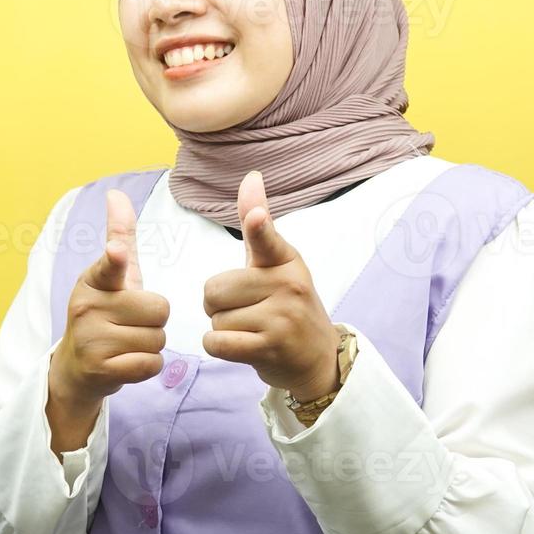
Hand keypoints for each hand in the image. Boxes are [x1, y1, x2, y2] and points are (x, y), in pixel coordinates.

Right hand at [47, 190, 169, 452]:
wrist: (75, 368)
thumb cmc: (102, 314)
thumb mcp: (109, 277)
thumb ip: (120, 236)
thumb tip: (116, 193)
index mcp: (93, 281)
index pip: (109, 266)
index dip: (116, 258)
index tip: (117, 251)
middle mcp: (87, 308)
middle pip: (160, 309)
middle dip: (155, 321)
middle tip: (131, 325)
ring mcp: (92, 341)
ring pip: (158, 339)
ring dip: (151, 345)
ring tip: (126, 344)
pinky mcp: (102, 370)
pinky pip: (151, 364)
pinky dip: (148, 366)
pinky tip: (128, 363)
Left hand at [201, 171, 339, 401]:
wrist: (319, 357)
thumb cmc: (288, 305)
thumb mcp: (276, 264)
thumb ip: (258, 227)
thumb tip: (252, 175)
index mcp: (286, 260)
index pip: (267, 239)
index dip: (259, 226)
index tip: (256, 216)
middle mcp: (288, 285)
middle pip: (214, 289)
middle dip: (218, 305)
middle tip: (246, 311)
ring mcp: (282, 318)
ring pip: (215, 318)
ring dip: (223, 328)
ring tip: (251, 329)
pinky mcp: (271, 347)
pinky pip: (217, 342)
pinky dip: (218, 345)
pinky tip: (241, 345)